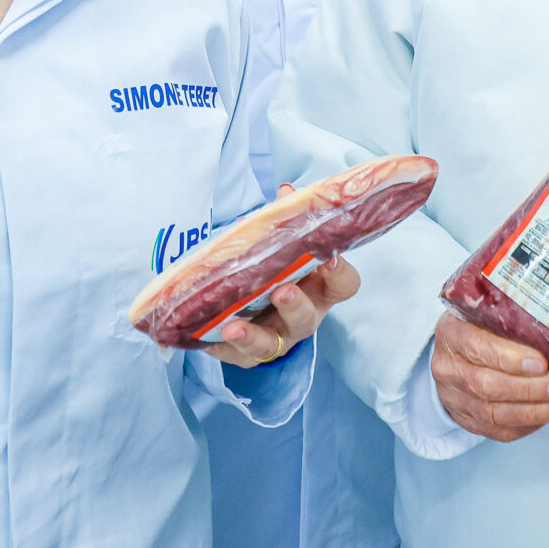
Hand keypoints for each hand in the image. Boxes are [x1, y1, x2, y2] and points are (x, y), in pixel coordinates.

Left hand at [208, 184, 360, 367]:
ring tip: (233, 326)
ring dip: (251, 336)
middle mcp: (303, 318)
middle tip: (282, 290)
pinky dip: (218, 346)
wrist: (262, 315)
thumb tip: (285, 191)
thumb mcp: (289, 250)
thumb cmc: (282, 273)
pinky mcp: (247, 356)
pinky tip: (204, 336)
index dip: (340, 272)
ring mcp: (276, 339)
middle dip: (293, 305)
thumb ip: (288, 223)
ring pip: (269, 345)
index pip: (344, 285)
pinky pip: (233, 356)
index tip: (330, 255)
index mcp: (320, 290)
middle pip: (305, 318)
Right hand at [430, 313, 548, 441]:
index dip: (510, 358)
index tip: (541, 363)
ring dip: (535, 412)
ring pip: (494, 414)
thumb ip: (515, 318)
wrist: (454, 352)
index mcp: (452, 334)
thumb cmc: (480, 326)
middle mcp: (448, 369)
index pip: (478, 347)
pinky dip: (528, 425)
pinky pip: (498, 430)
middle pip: (487, 386)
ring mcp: (455, 399)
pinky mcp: (467, 421)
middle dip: (530, 389)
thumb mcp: (490, 311)